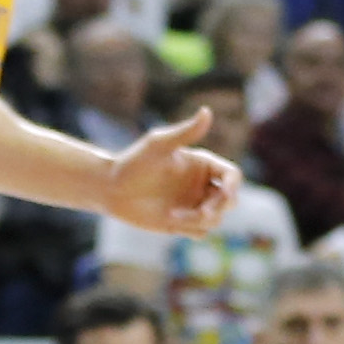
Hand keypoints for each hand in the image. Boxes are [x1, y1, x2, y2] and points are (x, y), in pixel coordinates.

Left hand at [100, 109, 236, 236]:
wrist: (109, 189)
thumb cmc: (133, 162)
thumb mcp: (159, 145)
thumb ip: (185, 132)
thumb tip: (206, 111)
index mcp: (202, 165)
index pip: (232, 175)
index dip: (233, 185)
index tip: (224, 193)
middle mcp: (201, 185)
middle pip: (230, 200)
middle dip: (220, 207)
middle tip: (202, 212)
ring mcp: (192, 205)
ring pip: (216, 218)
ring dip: (202, 220)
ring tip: (176, 217)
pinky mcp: (182, 223)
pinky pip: (201, 231)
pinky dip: (193, 228)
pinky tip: (171, 221)